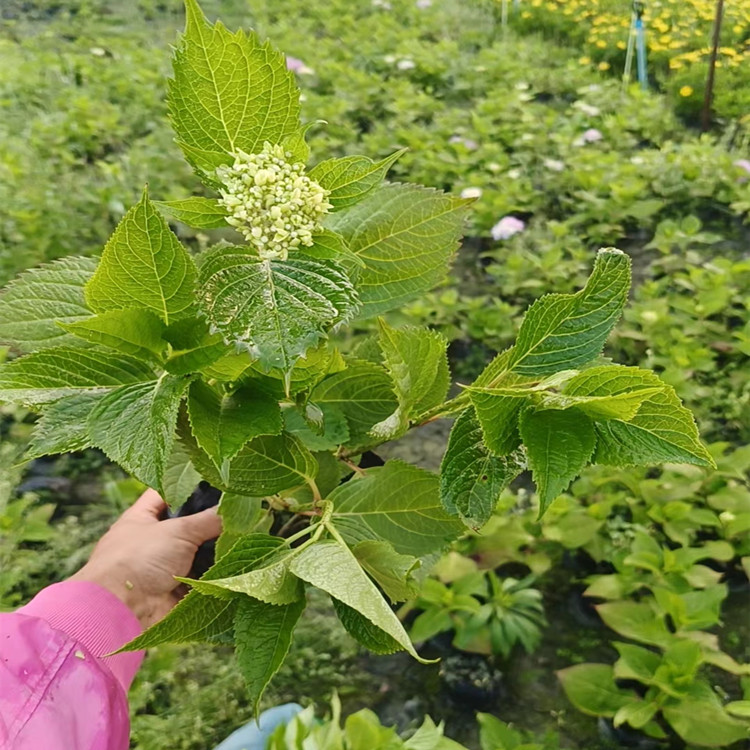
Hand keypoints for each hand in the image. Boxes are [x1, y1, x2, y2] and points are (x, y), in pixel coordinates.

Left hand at [71, 489, 221, 628]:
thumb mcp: (178, 531)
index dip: (188, 485)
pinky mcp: (174, 588)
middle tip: (236, 509)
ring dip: (214, 547)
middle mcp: (151, 540)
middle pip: (185, 523)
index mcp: (141, 518)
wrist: (123, 611)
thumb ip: (208, 519)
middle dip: (208, 519)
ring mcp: (163, 565)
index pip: (165, 492)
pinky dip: (214, 572)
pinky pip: (200, 575)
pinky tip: (236, 562)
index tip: (216, 480)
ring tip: (242, 534)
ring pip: (195, 551)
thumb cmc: (139, 559)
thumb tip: (233, 510)